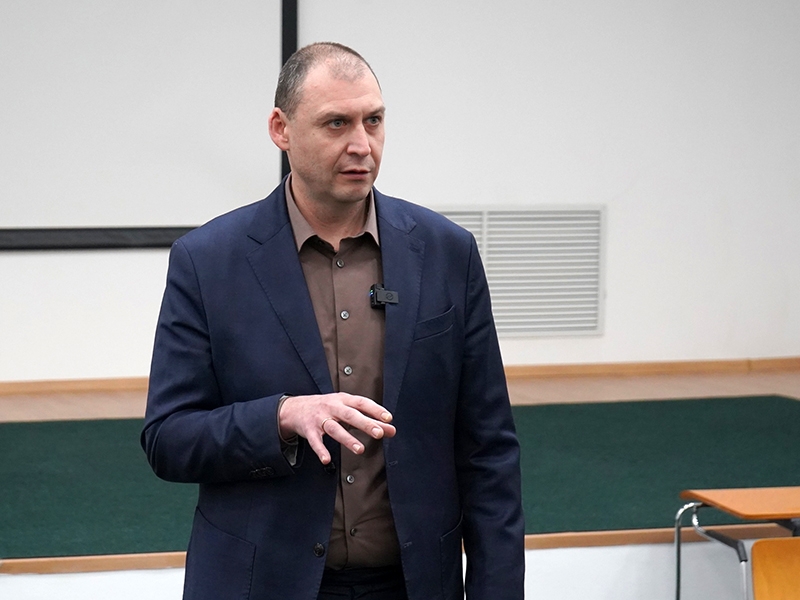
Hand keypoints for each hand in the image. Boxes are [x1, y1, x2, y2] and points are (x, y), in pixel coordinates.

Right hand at [278, 393, 395, 463]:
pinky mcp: (308, 430)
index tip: (388, 419)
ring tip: (360, 449)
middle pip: (350, 415)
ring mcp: (319, 418)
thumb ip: (370, 420)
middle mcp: (332, 407)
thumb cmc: (327, 408)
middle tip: (379, 433)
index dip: (375, 410)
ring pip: (334, 428)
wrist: (295, 408)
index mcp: (343, 400)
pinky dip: (320, 450)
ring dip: (347, 438)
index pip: (362, 403)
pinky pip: (315, 441)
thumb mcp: (347, 410)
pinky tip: (327, 460)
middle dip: (365, 423)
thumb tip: (392, 430)